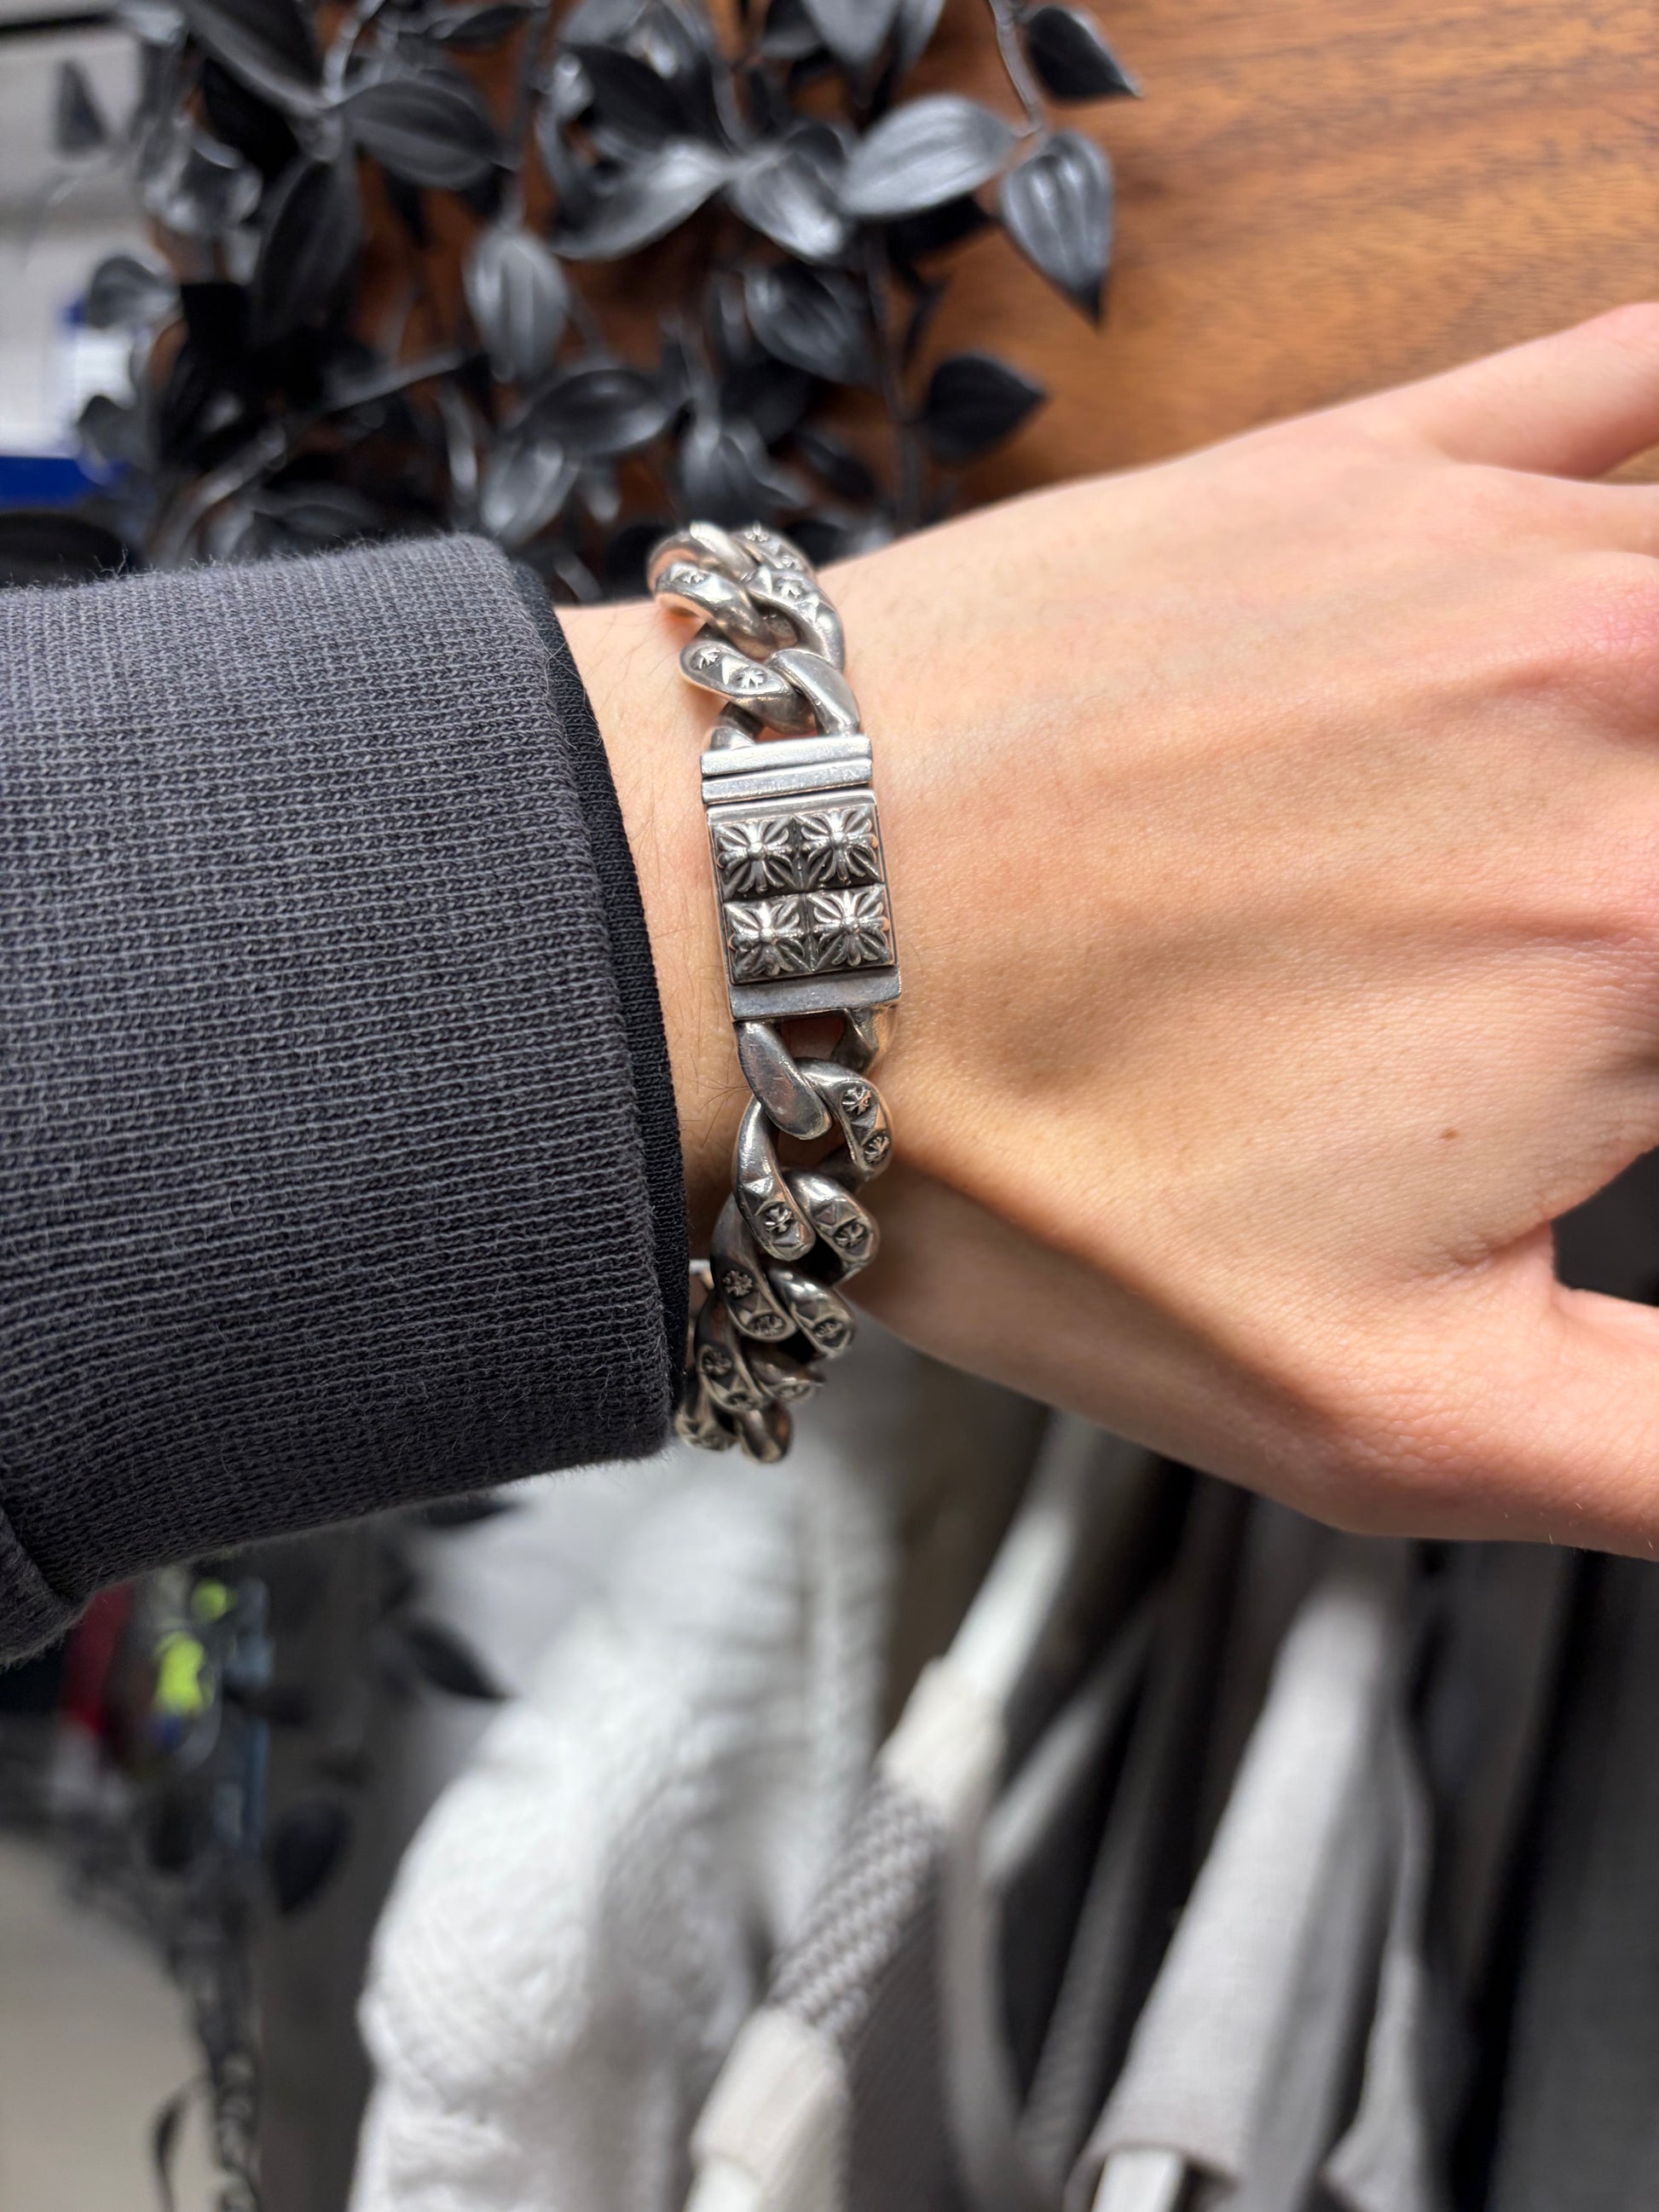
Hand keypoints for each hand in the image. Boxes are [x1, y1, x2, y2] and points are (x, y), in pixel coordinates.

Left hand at [569, 307, 1658, 1552]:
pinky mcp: (1370, 461)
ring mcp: (1502, 552)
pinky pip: (1629, 375)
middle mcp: (1626, 702)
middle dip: (1655, 923)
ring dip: (1655, 735)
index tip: (1620, 1084)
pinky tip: (1633, 567)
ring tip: (1588, 841)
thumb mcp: (1391, 1414)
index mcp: (1655, 943)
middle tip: (1595, 981)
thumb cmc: (1021, 1172)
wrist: (741, 937)